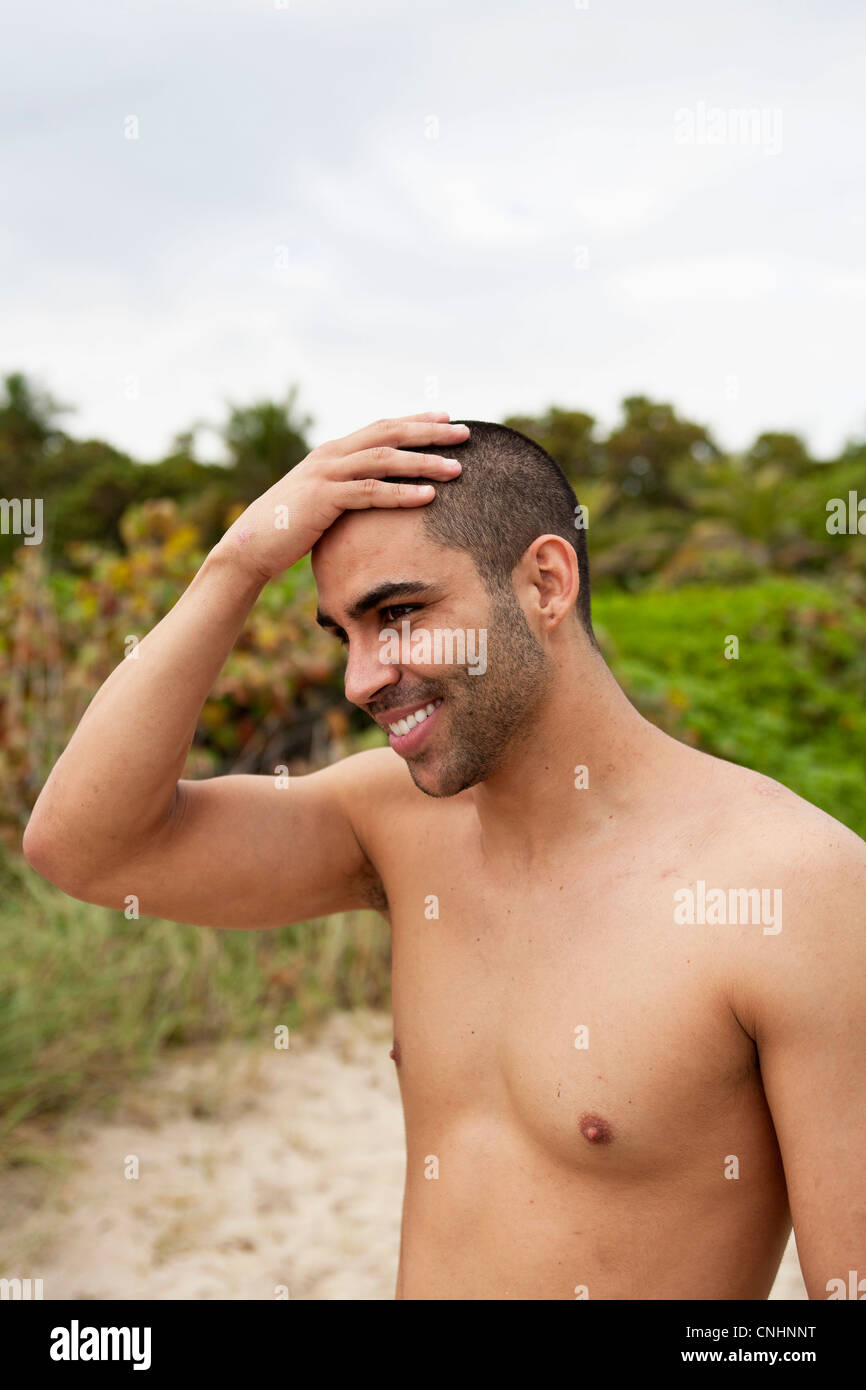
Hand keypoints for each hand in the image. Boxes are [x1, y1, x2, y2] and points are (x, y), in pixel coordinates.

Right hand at [211, 412, 468, 582]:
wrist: (251, 546)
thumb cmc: (290, 529)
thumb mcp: (325, 504)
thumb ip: (349, 492)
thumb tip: (377, 498)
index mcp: (334, 452)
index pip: (382, 428)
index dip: (416, 420)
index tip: (448, 418)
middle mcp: (331, 454)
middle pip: (389, 434)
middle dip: (430, 432)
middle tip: (465, 433)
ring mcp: (326, 474)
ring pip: (384, 459)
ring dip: (424, 462)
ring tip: (457, 467)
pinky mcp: (323, 498)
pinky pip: (369, 492)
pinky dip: (401, 493)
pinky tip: (429, 496)